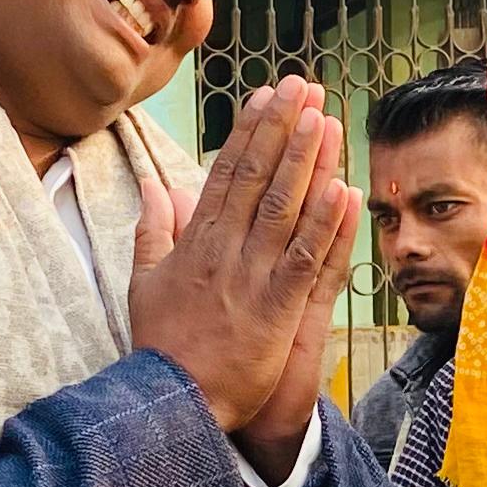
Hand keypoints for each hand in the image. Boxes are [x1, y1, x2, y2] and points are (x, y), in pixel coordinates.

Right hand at [130, 81, 350, 460]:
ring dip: (306, 160)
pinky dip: (325, 225)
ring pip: (283, 207)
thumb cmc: (161, 347)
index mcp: (196, 242)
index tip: (266, 96)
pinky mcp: (276, 309)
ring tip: (324, 117)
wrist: (170, 400)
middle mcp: (225, 250)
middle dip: (282, 127)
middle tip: (303, 86)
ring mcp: (251, 277)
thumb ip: (153, 231)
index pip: (227, 172)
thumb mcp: (143, 282)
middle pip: (258, 177)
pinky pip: (305, 259)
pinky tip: (343, 190)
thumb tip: (156, 188)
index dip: (250, 131)